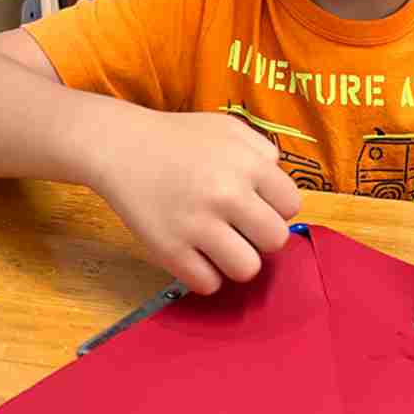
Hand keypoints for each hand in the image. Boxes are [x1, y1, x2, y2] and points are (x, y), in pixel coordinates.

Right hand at [89, 110, 301, 293]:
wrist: (122, 148)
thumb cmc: (179, 138)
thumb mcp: (229, 128)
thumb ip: (264, 152)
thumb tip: (280, 191)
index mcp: (247, 163)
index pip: (291, 206)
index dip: (275, 207)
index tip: (256, 204)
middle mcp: (226, 194)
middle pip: (276, 240)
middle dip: (260, 236)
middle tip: (239, 226)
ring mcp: (197, 224)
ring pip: (247, 269)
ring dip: (237, 260)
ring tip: (220, 245)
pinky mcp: (169, 250)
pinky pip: (208, 284)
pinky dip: (205, 274)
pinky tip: (196, 254)